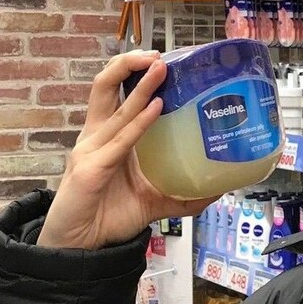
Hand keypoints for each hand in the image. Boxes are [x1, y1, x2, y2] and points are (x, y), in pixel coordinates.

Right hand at [38, 51, 216, 250]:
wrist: (82, 248)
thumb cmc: (109, 217)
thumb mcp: (154, 201)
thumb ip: (184, 194)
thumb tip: (220, 188)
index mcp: (107, 138)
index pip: (115, 95)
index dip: (131, 74)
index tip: (162, 62)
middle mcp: (96, 137)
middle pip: (104, 87)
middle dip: (128, 66)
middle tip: (158, 55)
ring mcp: (91, 151)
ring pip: (114, 108)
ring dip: (139, 87)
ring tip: (161, 69)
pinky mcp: (91, 169)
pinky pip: (119, 141)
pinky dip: (138, 122)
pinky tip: (156, 109)